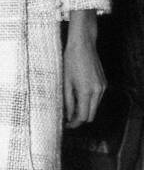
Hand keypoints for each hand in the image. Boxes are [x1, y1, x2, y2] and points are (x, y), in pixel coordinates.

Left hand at [64, 11, 105, 127]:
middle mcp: (98, 91)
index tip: (66, 125)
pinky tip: (79, 97)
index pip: (83, 117)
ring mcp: (103, 87)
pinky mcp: (104, 83)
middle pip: (91, 115)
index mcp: (87, 92)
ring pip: (95, 108)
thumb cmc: (71, 61)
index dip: (74, 124)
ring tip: (71, 107)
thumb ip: (68, 101)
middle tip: (67, 119)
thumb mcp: (65, 82)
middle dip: (80, 119)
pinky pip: (97, 99)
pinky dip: (89, 102)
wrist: (83, 44)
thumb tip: (68, 116)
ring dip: (84, 110)